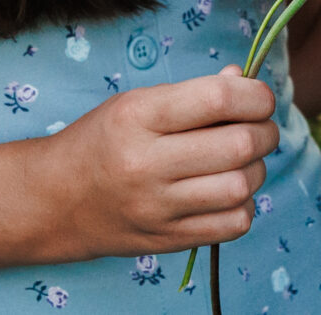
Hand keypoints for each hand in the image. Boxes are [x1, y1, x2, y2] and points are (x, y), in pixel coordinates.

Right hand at [25, 69, 278, 261]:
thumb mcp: (136, 103)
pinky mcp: (166, 240)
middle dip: (265, 131)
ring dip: (256, 169)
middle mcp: (146, 163)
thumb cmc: (102, 140)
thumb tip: (244, 81)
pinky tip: (228, 192)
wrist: (55, 199)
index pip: (217, 100)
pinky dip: (243, 205)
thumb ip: (193, 93)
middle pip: (238, 145)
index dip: (254, 95)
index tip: (259, 97)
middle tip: (260, 127)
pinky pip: (232, 225)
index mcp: (137, 116)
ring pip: (241, 187)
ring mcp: (156, 207)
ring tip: (242, 160)